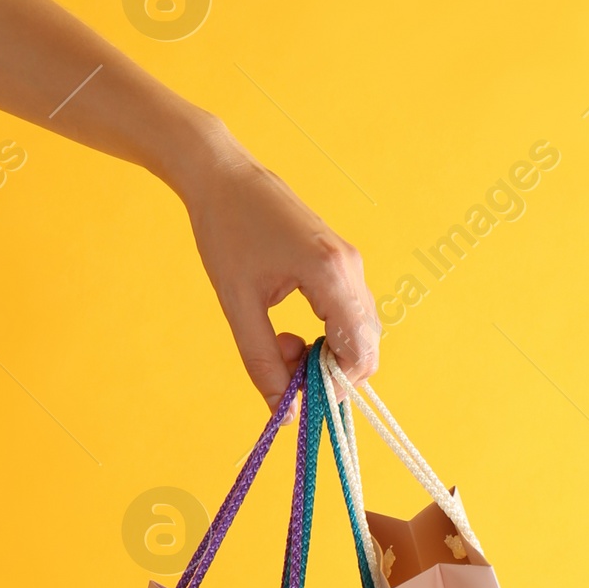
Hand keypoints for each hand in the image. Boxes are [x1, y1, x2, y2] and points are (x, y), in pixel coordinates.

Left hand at [178, 128, 379, 406]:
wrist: (223, 176)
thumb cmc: (225, 232)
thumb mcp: (238, 305)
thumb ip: (263, 361)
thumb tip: (283, 412)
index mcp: (330, 274)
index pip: (359, 353)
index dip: (334, 386)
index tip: (297, 392)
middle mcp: (350, 267)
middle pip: (365, 346)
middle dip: (328, 370)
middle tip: (282, 364)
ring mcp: (349, 262)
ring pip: (358, 332)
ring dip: (324, 352)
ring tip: (279, 341)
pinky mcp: (340, 260)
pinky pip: (347, 312)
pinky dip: (324, 332)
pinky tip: (289, 327)